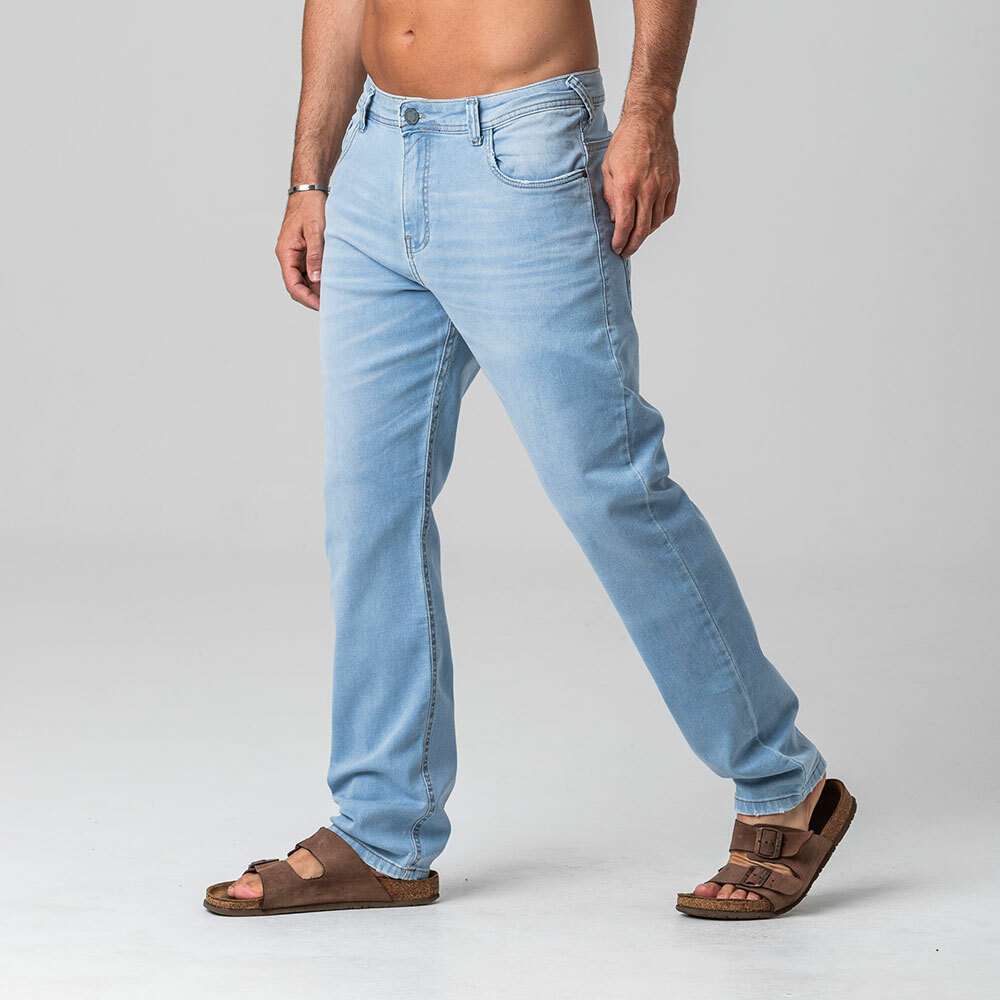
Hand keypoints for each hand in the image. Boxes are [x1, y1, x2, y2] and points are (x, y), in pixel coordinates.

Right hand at [275, 191, 327, 309]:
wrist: (310, 191)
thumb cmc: (310, 206)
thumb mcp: (315, 230)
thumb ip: (316, 254)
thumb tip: (317, 279)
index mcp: (286, 253)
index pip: (292, 285)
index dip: (307, 299)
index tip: (322, 306)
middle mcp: (289, 257)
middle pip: (298, 287)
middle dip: (313, 298)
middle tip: (333, 305)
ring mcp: (297, 256)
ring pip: (305, 281)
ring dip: (318, 289)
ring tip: (336, 296)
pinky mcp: (305, 253)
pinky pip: (311, 272)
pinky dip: (321, 279)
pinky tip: (334, 282)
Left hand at [602, 108, 679, 256]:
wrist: (650, 120)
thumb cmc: (624, 142)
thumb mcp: (607, 168)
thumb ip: (610, 195)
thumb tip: (614, 219)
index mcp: (628, 186)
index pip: (624, 224)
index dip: (620, 241)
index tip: (616, 249)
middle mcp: (647, 189)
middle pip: (642, 229)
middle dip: (632, 244)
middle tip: (626, 252)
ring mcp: (663, 186)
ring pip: (656, 222)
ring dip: (645, 234)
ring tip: (636, 238)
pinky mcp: (674, 182)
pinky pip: (667, 210)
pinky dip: (659, 220)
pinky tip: (651, 222)